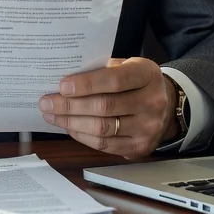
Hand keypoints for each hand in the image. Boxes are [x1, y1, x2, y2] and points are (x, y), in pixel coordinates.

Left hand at [38, 57, 176, 158]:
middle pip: (104, 107)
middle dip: (70, 105)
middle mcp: (152, 102)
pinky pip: (104, 145)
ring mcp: (148, 128)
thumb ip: (103, 69)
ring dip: (71, 122)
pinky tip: (68, 127)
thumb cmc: (137, 81)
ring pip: (102, 129)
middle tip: (47, 102)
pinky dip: (82, 136)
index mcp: (147, 75)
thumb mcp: (127, 65)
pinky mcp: (140, 148)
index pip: (114, 80)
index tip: (62, 86)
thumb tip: (67, 78)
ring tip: (52, 115)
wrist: (166, 106)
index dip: (86, 84)